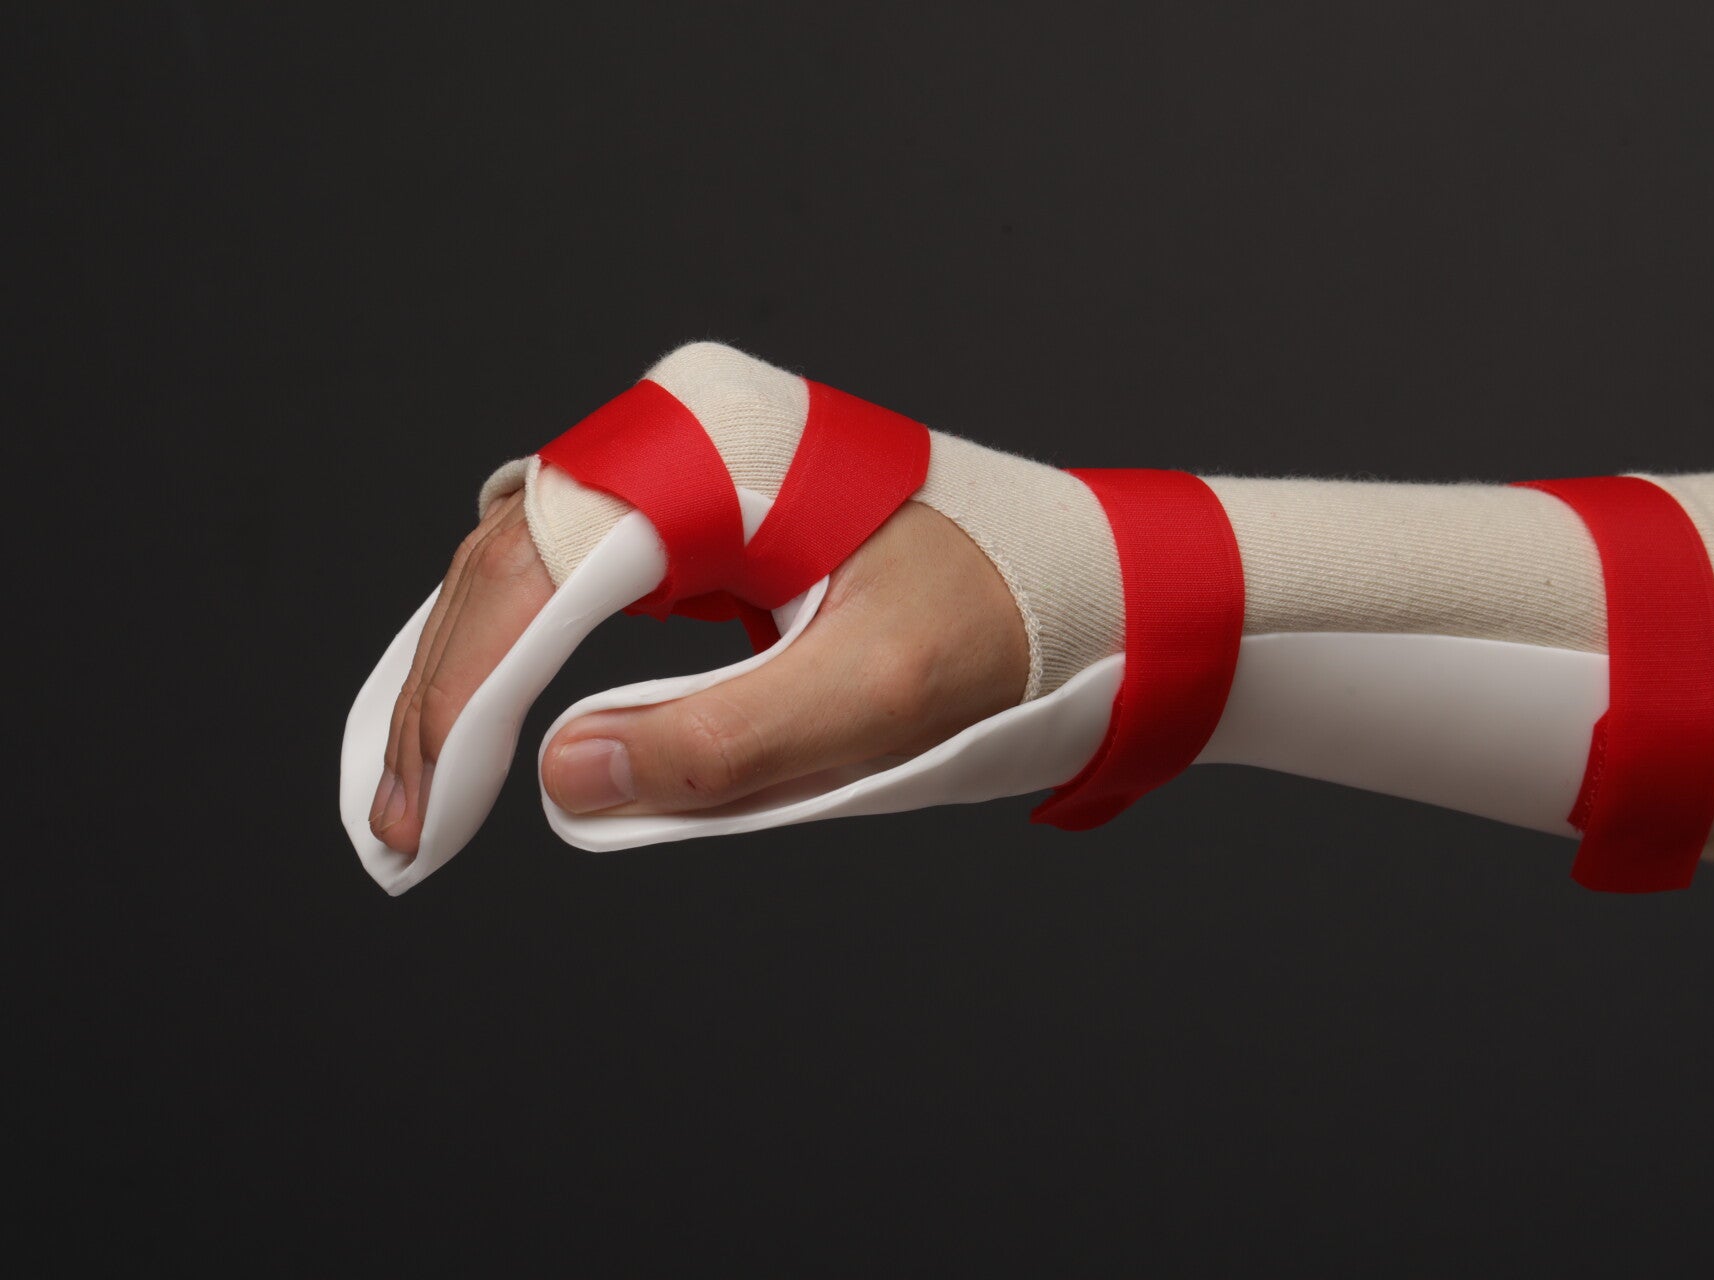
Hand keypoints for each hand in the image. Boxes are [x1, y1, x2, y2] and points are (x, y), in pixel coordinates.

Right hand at [368, 493, 1028, 853]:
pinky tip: (479, 710)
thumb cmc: (1001, 625)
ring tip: (420, 789)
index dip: (469, 700)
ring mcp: (685, 456)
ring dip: (467, 673)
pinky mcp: (695, 498)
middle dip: (447, 694)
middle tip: (404, 826)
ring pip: (527, 561)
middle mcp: (685, 429)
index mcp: (722, 452)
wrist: (1082, 582)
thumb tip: (563, 777)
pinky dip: (516, 643)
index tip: (427, 816)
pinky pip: (571, 565)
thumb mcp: (875, 699)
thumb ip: (724, 743)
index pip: (544, 574)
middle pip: (513, 561)